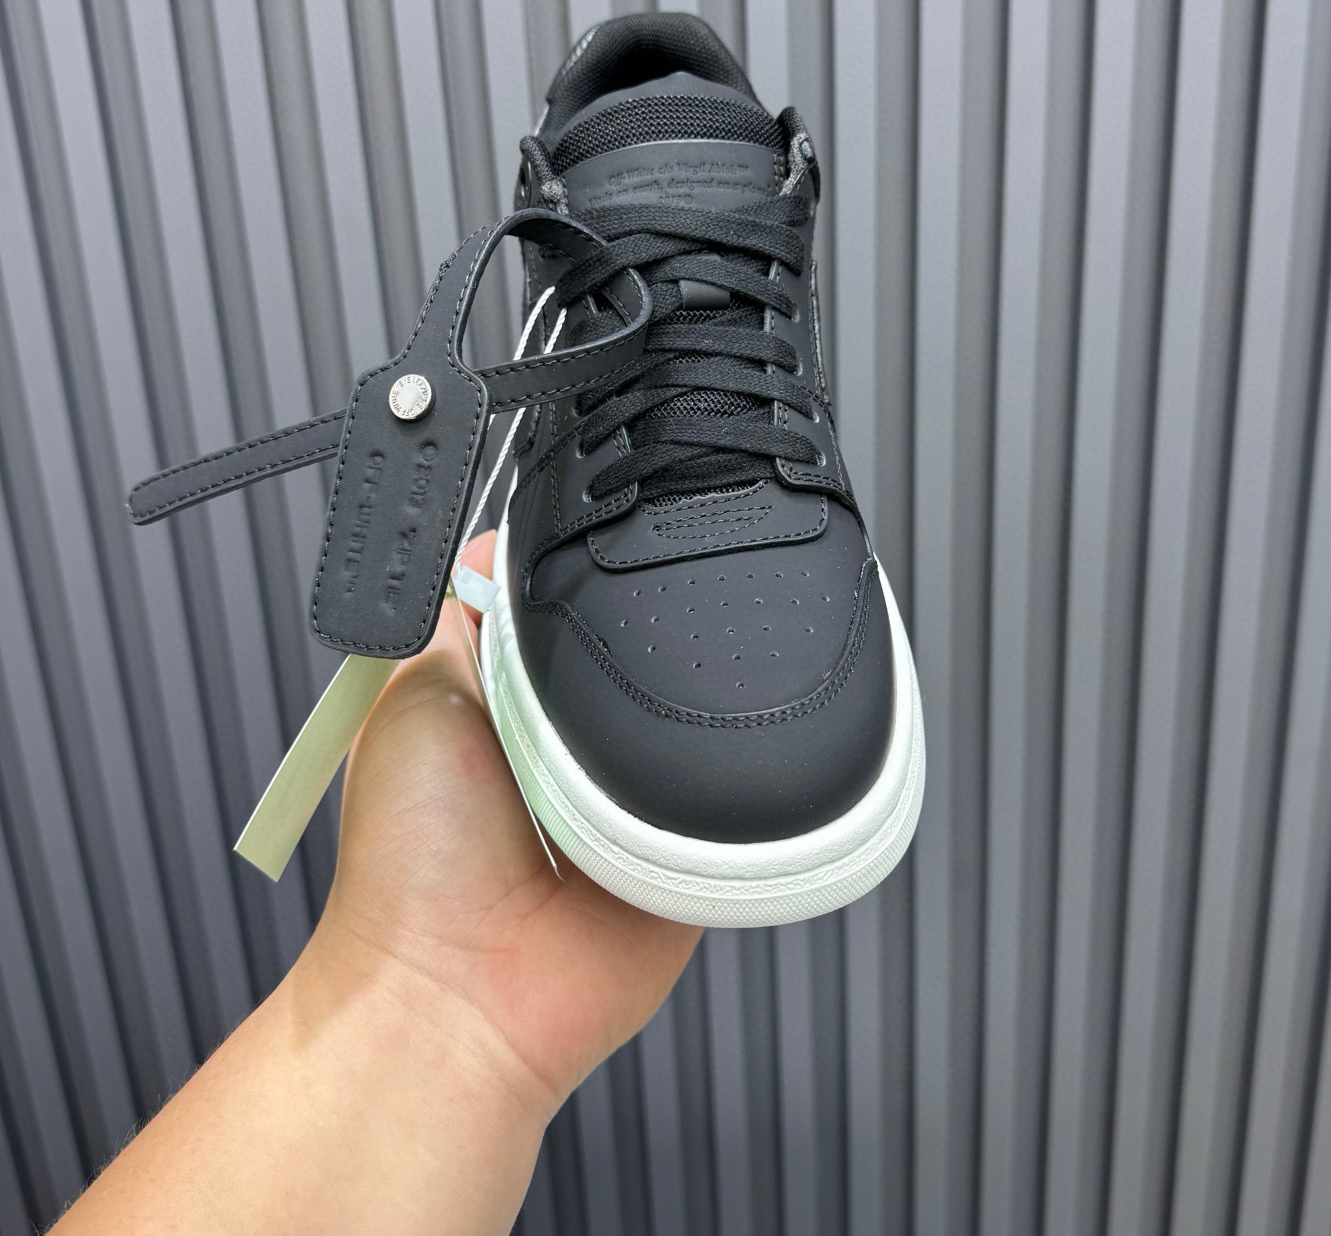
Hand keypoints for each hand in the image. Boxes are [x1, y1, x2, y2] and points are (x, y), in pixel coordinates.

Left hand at [310, 530, 701, 1118]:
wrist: (460, 987)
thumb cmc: (409, 860)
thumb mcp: (409, 695)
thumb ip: (457, 617)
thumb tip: (486, 547)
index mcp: (505, 703)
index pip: (561, 606)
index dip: (576, 576)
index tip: (595, 540)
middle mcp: (569, 744)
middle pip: (629, 647)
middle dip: (630, 634)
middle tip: (619, 633)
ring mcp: (630, 793)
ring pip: (682, 707)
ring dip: (667, 705)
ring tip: (634, 717)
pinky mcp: (684, 843)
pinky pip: (722, 784)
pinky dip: (709, 769)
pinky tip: (686, 761)